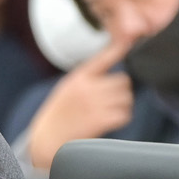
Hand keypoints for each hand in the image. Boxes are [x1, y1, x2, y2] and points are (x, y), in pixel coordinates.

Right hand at [25, 42, 134, 169]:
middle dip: (121, 91)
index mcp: (78, 78)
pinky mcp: (100, 120)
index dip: (120, 47)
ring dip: (122, 106)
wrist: (46, 139)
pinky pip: (124, 115)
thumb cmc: (59, 115)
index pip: (103, 58)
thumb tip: (115, 75)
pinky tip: (109, 122)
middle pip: (123, 81)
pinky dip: (120, 119)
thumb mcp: (67, 89)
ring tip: (108, 112)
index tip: (131, 39)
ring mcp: (94, 104)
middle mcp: (87, 88)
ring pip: (126, 98)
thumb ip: (88, 79)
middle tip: (111, 101)